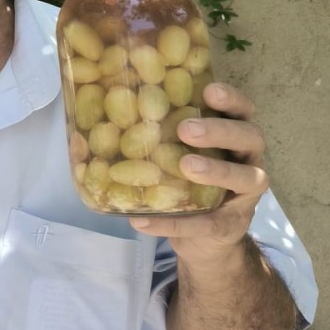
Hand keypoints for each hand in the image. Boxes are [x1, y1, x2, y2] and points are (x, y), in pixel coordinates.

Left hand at [130, 82, 267, 262]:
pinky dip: (176, 223)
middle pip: (250, 137)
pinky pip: (208, 223)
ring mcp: (245, 194)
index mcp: (233, 137)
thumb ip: (143, 139)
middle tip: (186, 129)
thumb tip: (79, 135)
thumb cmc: (184, 182)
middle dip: (221, 130)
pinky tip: (144, 222)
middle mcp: (247, 160)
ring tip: (186, 166)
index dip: (231, 98)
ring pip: (247, 177)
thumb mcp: (168, 156)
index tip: (208, 90)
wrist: (202, 238)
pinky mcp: (230, 225)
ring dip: (217, 170)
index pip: (242, 110)